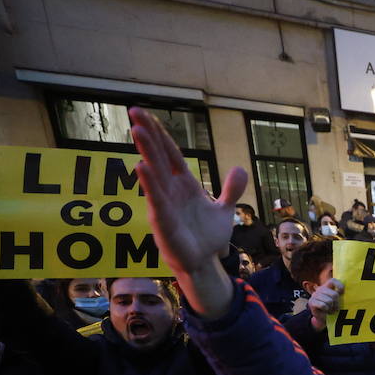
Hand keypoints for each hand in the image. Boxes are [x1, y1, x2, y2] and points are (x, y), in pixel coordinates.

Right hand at [129, 107, 246, 319]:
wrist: (203, 263)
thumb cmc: (206, 237)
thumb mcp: (224, 211)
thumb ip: (231, 190)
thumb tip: (240, 169)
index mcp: (185, 185)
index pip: (172, 154)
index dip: (162, 134)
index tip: (147, 113)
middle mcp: (171, 190)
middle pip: (159, 157)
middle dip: (148, 135)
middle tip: (134, 111)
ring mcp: (165, 204)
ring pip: (154, 174)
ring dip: (146, 152)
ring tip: (137, 130)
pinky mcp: (163, 221)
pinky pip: (155, 199)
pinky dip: (149, 183)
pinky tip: (140, 166)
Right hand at [308, 278, 343, 330]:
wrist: (323, 318)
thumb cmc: (332, 308)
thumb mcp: (338, 300)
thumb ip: (341, 294)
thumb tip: (352, 291)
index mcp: (327, 286)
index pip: (333, 280)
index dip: (339, 286)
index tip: (342, 293)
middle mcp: (320, 289)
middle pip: (334, 295)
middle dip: (337, 303)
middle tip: (336, 308)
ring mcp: (315, 295)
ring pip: (329, 301)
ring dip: (332, 308)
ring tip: (330, 310)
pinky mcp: (311, 302)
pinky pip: (323, 305)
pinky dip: (327, 310)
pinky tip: (326, 311)